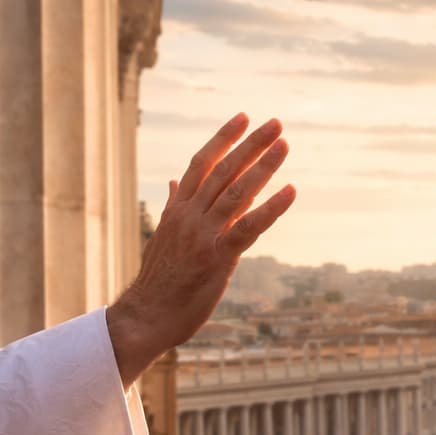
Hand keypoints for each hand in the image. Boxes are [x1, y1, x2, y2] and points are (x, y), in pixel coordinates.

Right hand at [107, 114, 294, 385]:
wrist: (145, 316)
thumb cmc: (157, 281)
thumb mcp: (162, 237)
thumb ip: (173, 207)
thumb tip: (174, 182)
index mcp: (178, 210)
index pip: (201, 164)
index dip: (223, 139)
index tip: (242, 118)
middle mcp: (190, 216)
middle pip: (223, 170)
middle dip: (251, 145)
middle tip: (275, 123)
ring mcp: (203, 235)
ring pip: (237, 192)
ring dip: (263, 167)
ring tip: (284, 145)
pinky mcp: (217, 257)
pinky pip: (248, 227)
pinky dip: (271, 208)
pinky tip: (290, 191)